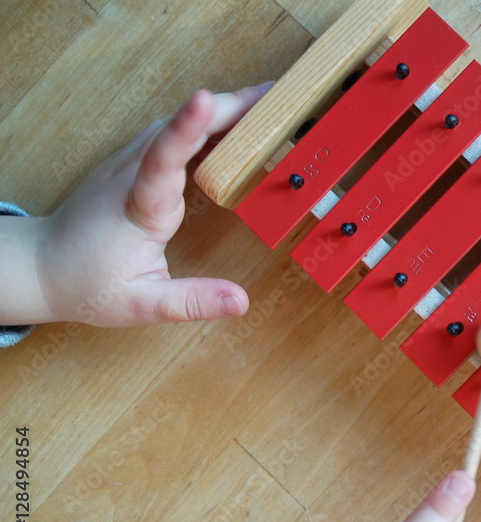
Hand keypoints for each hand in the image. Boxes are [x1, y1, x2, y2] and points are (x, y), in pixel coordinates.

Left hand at [0, 84, 270, 326]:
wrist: (43, 266)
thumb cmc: (89, 286)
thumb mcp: (141, 306)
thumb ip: (191, 302)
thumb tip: (241, 301)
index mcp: (138, 208)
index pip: (162, 159)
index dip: (186, 128)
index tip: (205, 98)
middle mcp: (132, 174)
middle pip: (181, 128)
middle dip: (229, 107)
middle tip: (280, 98)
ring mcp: (129, 161)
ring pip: (177, 122)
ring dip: (222, 109)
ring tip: (270, 103)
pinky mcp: (134, 161)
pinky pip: (174, 131)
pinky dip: (207, 121)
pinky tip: (235, 123)